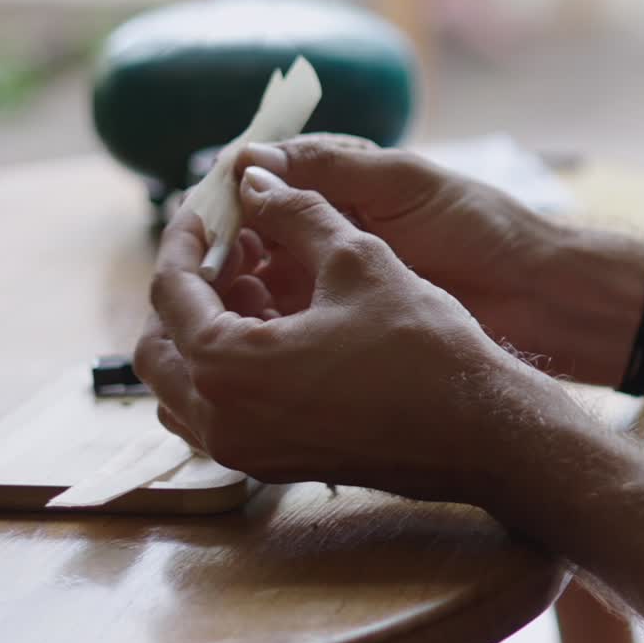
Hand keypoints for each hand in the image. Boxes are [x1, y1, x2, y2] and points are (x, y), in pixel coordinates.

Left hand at [135, 166, 540, 508]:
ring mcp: (245, 451)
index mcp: (227, 368)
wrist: (482, 431)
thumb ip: (292, 213)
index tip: (204, 208)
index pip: (170, 292)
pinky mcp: (274, 462)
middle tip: (228, 247)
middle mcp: (221, 421)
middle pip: (161, 345)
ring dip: (204, 328)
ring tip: (256, 282)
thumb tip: (253, 180)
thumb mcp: (354, 259)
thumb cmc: (422, 347)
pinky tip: (279, 324)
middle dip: (186, 288)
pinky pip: (219, 410)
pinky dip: (229, 364)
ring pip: (185, 384)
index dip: (184, 239)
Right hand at [236, 136, 643, 388]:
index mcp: (343, 179)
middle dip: (227, 242)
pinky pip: (285, 317)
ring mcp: (331, 276)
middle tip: (203, 261)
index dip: (233, 190)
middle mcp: (328, 226)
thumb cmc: (475, 225)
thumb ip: (329, 168)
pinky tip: (243, 326)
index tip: (201, 207)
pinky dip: (261, 319)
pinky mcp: (339, 320)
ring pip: (261, 277)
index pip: (268, 176)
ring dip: (237, 283)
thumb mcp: (399, 184)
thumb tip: (247, 158)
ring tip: (216, 294)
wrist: (534, 295)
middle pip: (255, 230)